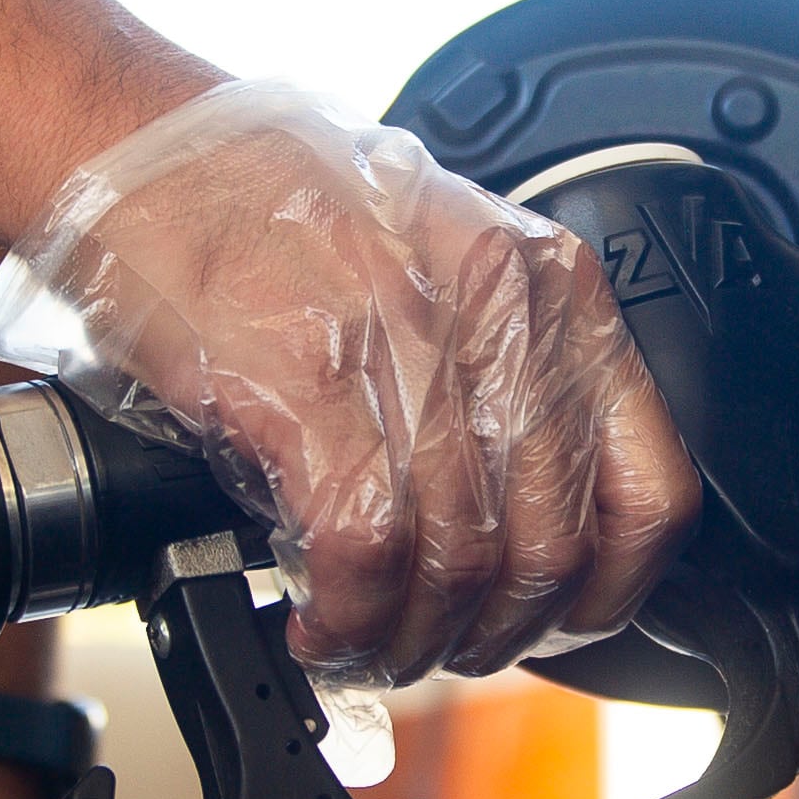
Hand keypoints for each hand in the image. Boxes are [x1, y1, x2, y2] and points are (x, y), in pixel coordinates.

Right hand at [0, 81, 700, 687]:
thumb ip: (502, 377)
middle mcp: (497, 313)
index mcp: (549, 287)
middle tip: (441, 648)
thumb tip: (523, 523)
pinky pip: (364, 550)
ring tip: (368, 645)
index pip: (652, 486)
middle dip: (493, 633)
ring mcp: (403, 344)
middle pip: (549, 547)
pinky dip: (348, 615)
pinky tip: (322, 621)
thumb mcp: (443, 267)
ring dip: (409, 638)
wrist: (146, 150)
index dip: (613, 591)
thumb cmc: (277, 208)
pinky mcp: (305, 383)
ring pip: (458, 562)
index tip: (562, 622)